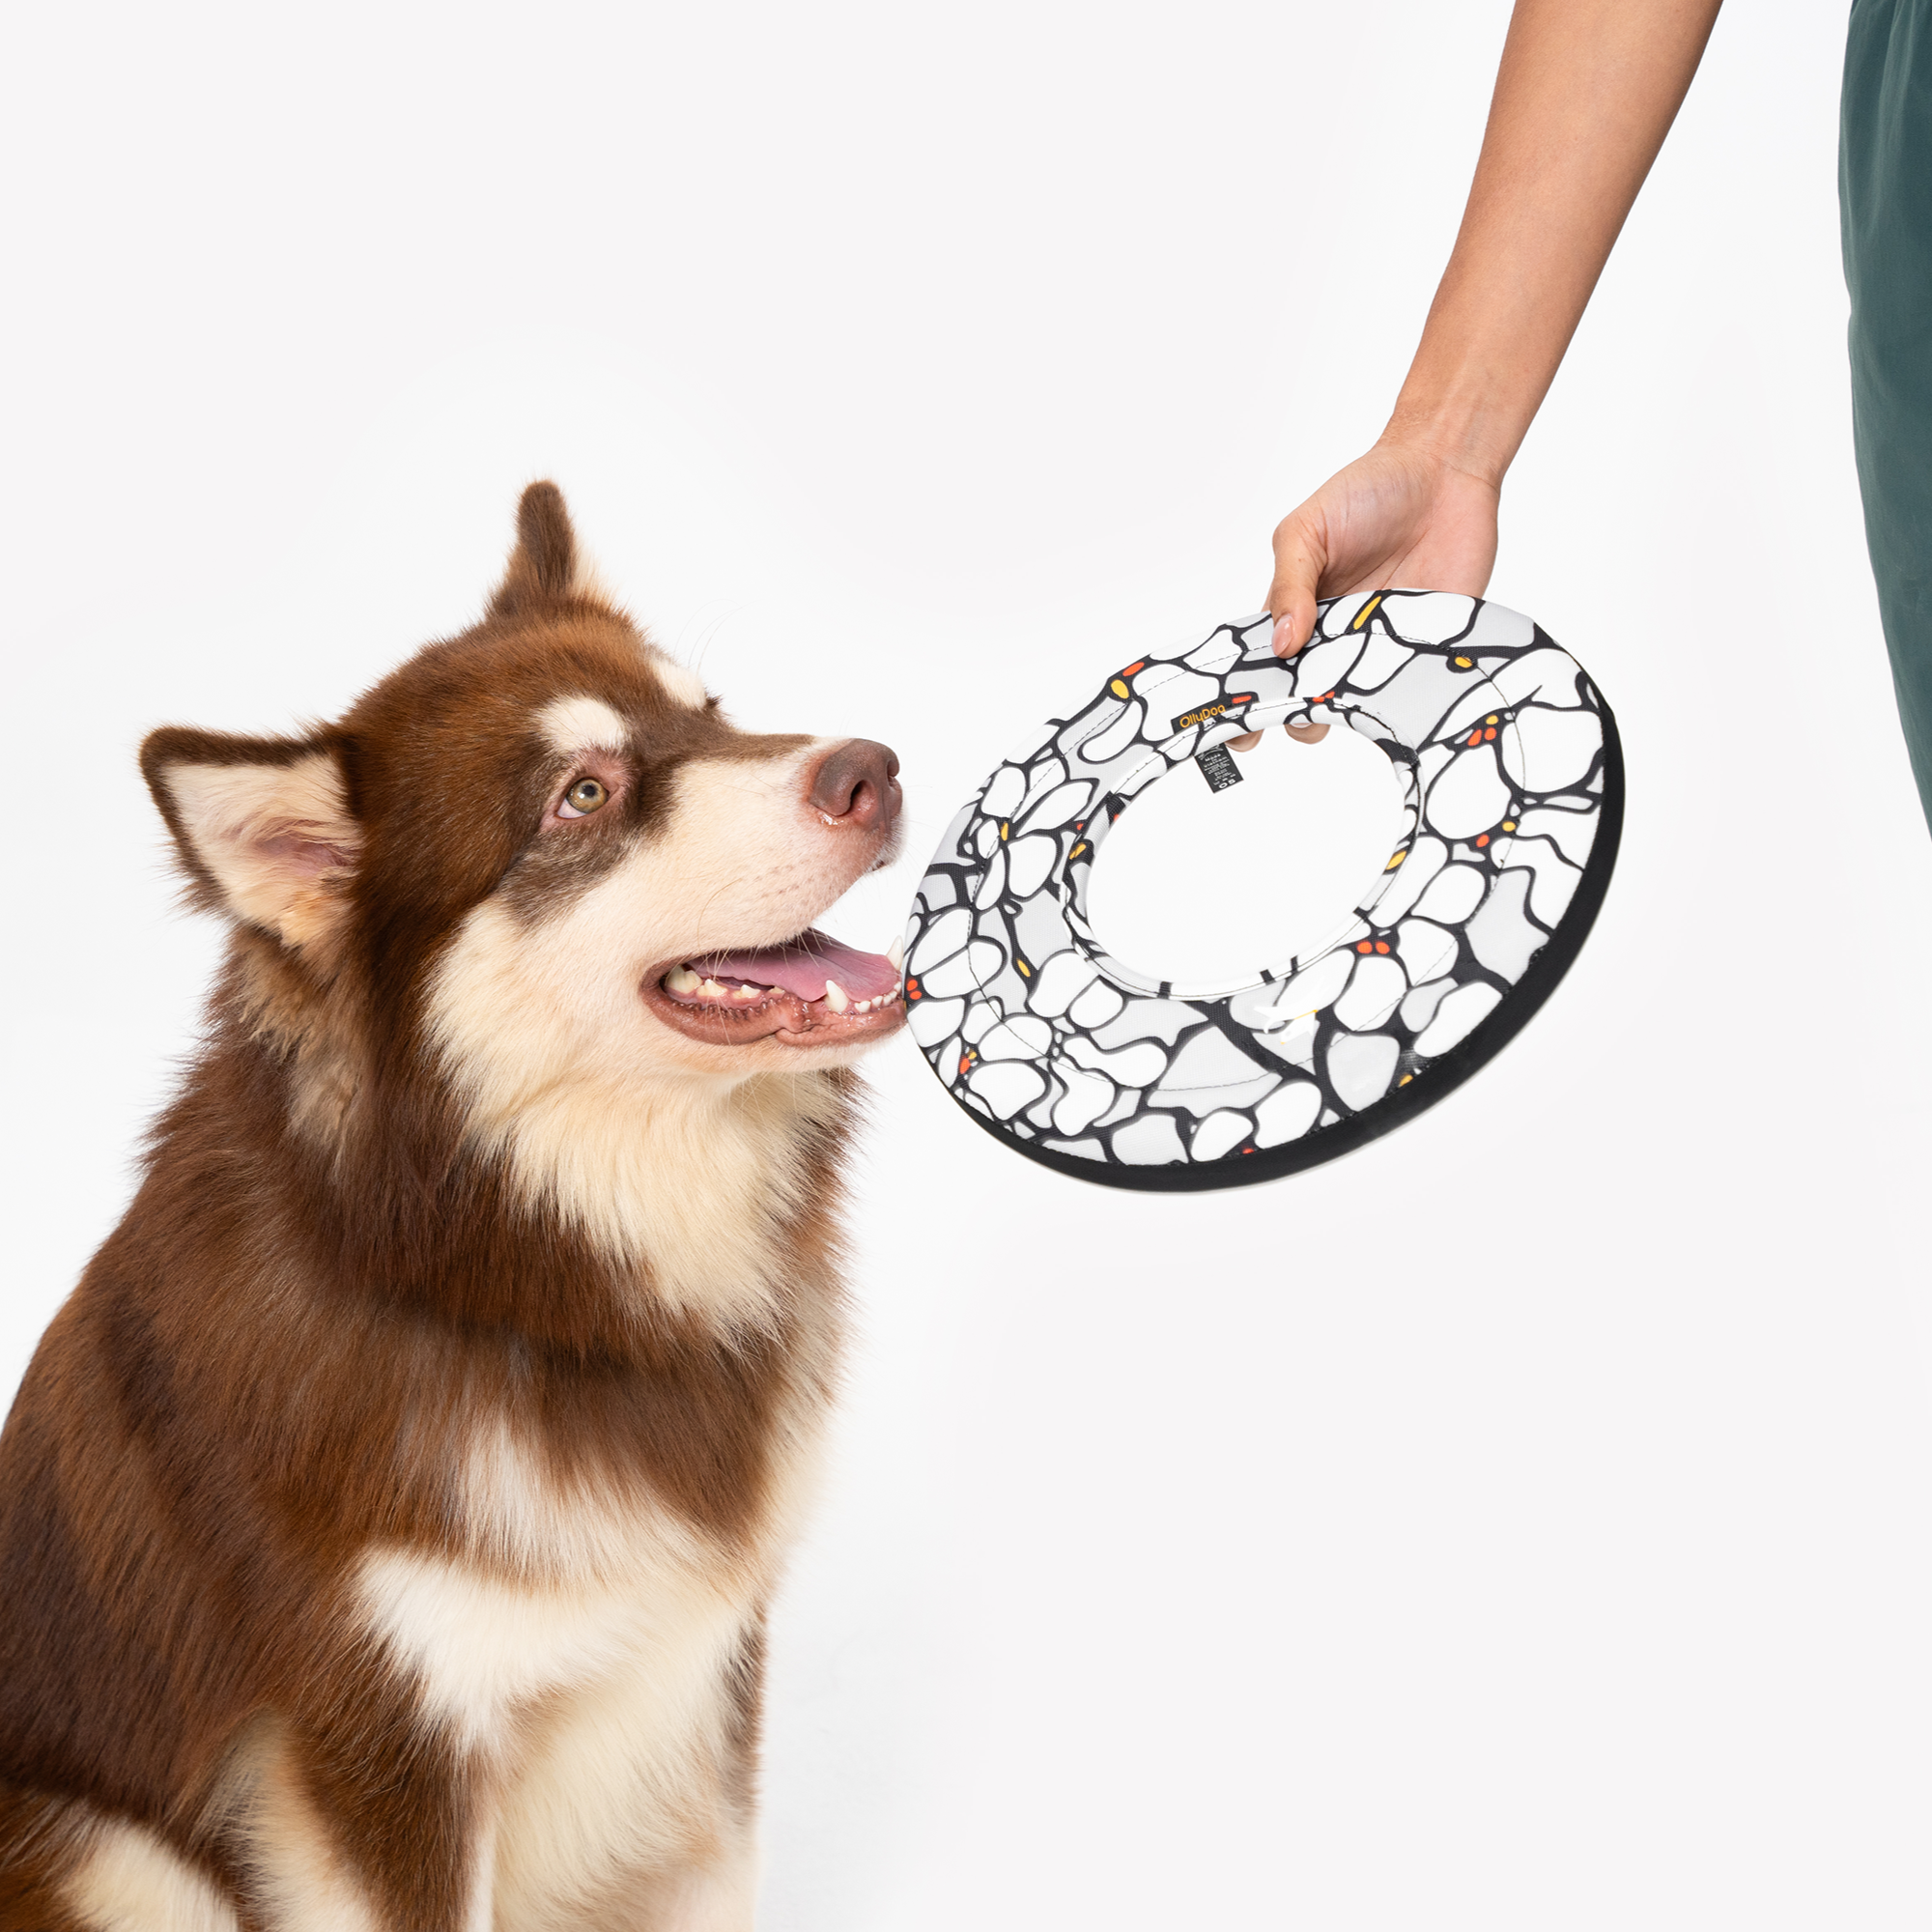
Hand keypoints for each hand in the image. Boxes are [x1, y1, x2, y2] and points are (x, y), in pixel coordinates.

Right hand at [1231, 440, 1499, 749]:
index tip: (1239, 730)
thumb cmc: (1370, 490)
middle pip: (1307, 701)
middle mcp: (1337, 640)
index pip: (1263, 671)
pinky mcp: (1428, 647)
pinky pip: (1413, 686)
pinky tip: (1394, 683)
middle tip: (1301, 705)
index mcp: (1296, 614)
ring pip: (1358, 705)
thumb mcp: (1307, 529)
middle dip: (1296, 716)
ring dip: (1349, 706)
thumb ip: (1289, 586)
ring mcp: (1383, 648)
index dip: (1247, 704)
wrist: (1446, 470)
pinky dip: (1403, 696)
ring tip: (1348, 684)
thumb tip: (1281, 646)